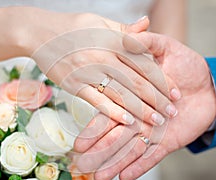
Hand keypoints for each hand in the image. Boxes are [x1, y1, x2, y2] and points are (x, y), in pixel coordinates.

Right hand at [27, 9, 180, 125]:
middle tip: (172, 112)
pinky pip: (97, 101)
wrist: (39, 33)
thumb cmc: (72, 27)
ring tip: (156, 122)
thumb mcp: (99, 21)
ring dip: (141, 110)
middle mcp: (103, 57)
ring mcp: (88, 72)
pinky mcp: (75, 86)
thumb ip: (125, 29)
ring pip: (121, 94)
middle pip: (137, 81)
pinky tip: (128, 121)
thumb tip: (147, 24)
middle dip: (158, 99)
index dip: (163, 79)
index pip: (145, 63)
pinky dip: (114, 112)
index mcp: (113, 40)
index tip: (176, 92)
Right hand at [74, 32, 215, 179]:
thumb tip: (130, 37)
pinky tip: (124, 177)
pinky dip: (139, 166)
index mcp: (131, 96)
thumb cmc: (186, 65)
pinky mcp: (167, 141)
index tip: (78, 141)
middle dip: (98, 150)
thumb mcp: (167, 48)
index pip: (108, 112)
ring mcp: (152, 130)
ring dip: (115, 163)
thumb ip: (148, 44)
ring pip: (130, 149)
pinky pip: (152, 156)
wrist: (210, 84)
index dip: (93, 127)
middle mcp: (138, 116)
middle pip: (114, 136)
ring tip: (99, 177)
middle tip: (81, 164)